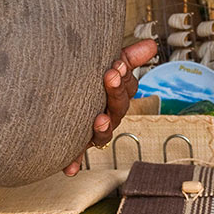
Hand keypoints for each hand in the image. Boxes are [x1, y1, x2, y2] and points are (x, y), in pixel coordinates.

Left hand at [63, 39, 156, 175]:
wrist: (62, 98)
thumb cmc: (91, 81)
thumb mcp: (109, 67)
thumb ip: (128, 58)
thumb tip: (152, 44)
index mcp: (117, 98)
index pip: (128, 88)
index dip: (124, 77)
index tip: (117, 64)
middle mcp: (109, 116)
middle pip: (118, 108)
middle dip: (115, 93)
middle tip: (110, 75)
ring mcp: (93, 131)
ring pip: (102, 133)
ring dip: (102, 127)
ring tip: (99, 120)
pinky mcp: (76, 143)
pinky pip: (76, 154)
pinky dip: (74, 160)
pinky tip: (70, 168)